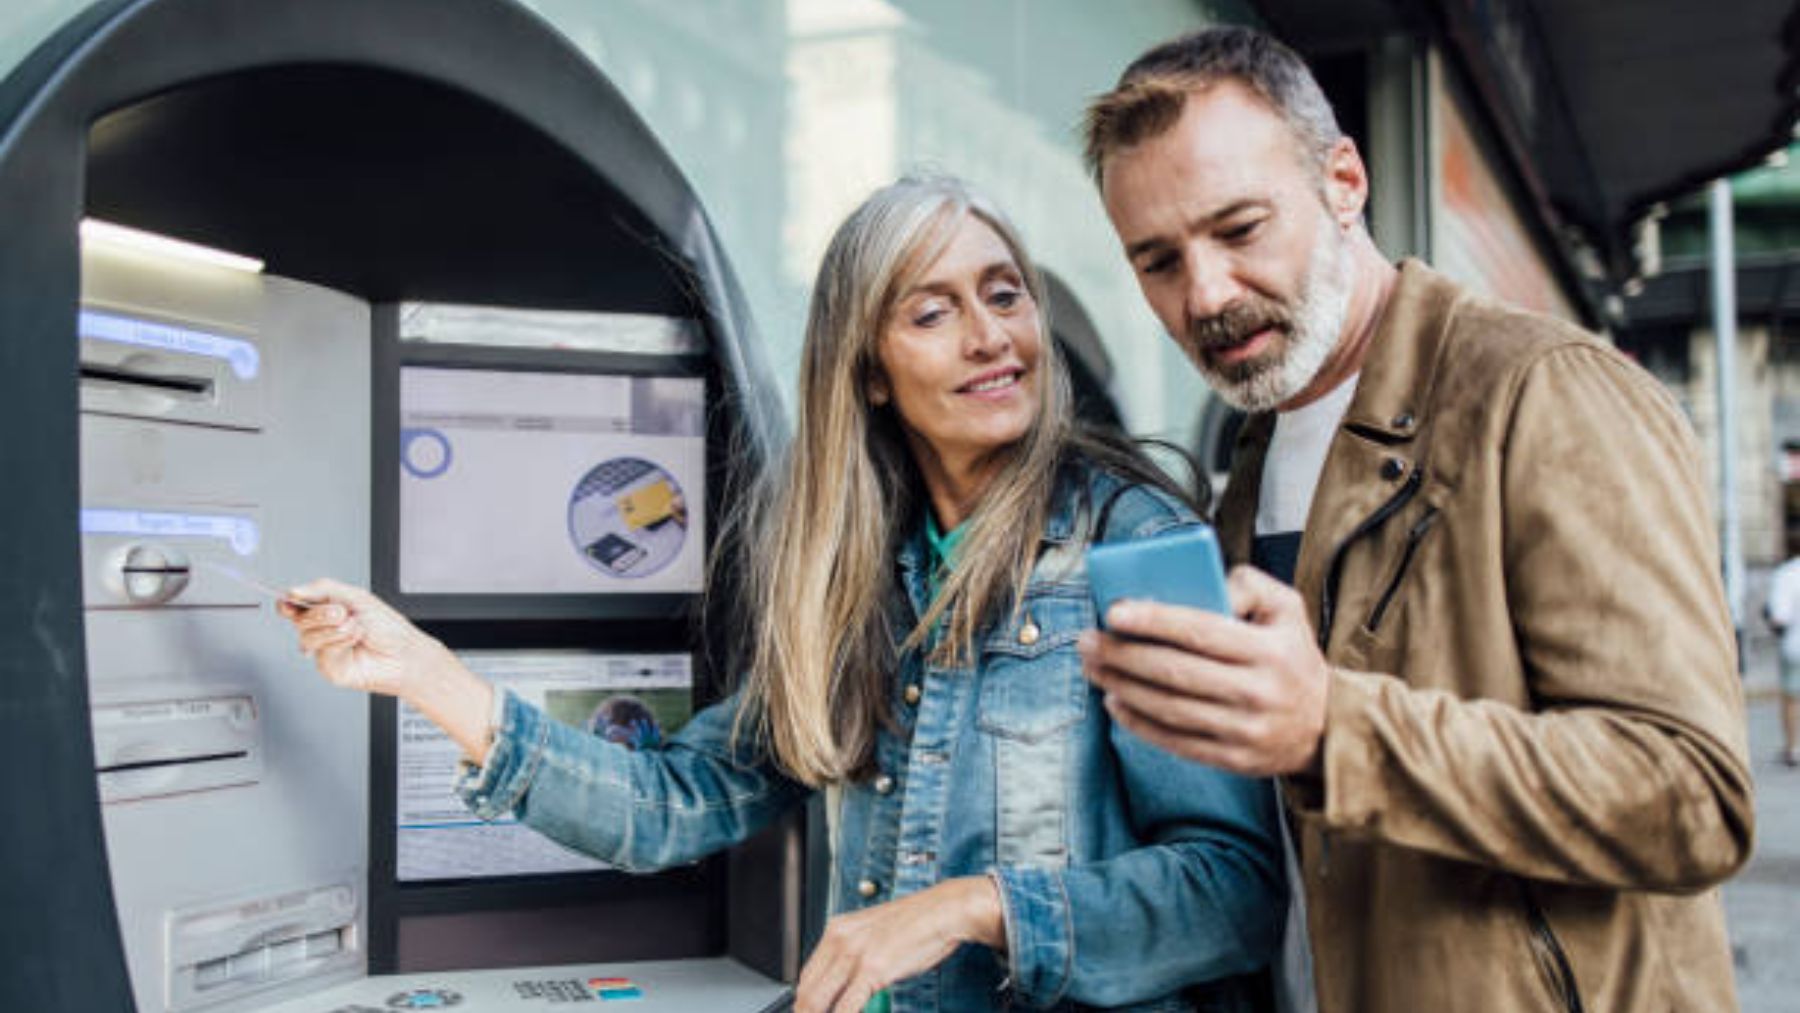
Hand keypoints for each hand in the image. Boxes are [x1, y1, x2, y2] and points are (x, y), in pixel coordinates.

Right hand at [281, 579, 495, 759]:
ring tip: (356, 628)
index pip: (294, 605)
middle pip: (299, 619)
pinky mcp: (329, 667)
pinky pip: (322, 651)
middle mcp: (323, 630)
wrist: (405, 652)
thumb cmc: (388, 627)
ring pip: (308, 635)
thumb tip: (293, 591)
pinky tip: (355, 641)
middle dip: (320, 613)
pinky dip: (340, 641)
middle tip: (341, 612)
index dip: (287, 602)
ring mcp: (324, 649)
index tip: (290, 599)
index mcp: (326, 610)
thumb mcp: (356, 597)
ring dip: (334, 628)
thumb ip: (323, 589)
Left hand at [794, 876, 1003, 1012]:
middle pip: (807, 989)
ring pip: (818, 1000)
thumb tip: (845, 982)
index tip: (808, 1010)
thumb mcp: (874, 934)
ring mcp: (854, 954)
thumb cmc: (917, 923)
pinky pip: (846, 1006)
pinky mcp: (872, 968)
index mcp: (837, 929)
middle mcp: (840, 939)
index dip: (804, 1000)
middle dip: (806, 1011)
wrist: (944, 910)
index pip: (806, 974)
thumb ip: (855, 955)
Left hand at [1078, 565, 1329, 776]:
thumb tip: (1204, 584)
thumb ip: (1248, 584)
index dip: (1153, 620)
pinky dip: (1138, 723)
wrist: (1328, 726)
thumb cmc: (1293, 656)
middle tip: (1088, 639)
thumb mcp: (1287, 608)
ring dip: (1122, 686)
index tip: (1114, 611)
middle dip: (1123, 654)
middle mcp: (1257, 692)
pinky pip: (1175, 741)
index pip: (1200, 631)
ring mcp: (1244, 730)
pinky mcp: (1233, 760)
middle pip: (1175, 671)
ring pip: (1168, 708)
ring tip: (1093, 667)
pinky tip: (1114, 701)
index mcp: (1269, 650)